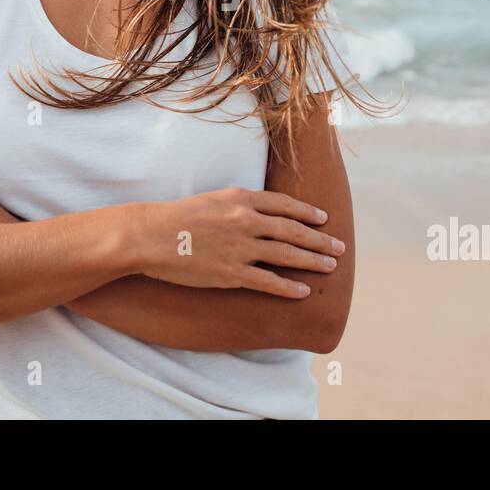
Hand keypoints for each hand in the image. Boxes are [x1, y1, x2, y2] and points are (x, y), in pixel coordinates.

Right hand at [134, 186, 344, 298]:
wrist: (150, 235)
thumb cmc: (177, 216)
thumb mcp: (213, 199)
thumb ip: (239, 204)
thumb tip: (260, 212)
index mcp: (241, 199)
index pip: (284, 204)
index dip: (307, 212)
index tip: (323, 219)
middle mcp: (246, 221)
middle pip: (293, 230)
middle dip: (320, 239)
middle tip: (339, 247)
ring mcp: (240, 248)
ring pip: (287, 255)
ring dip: (312, 261)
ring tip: (330, 266)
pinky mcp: (231, 273)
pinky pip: (268, 282)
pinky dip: (289, 287)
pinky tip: (304, 291)